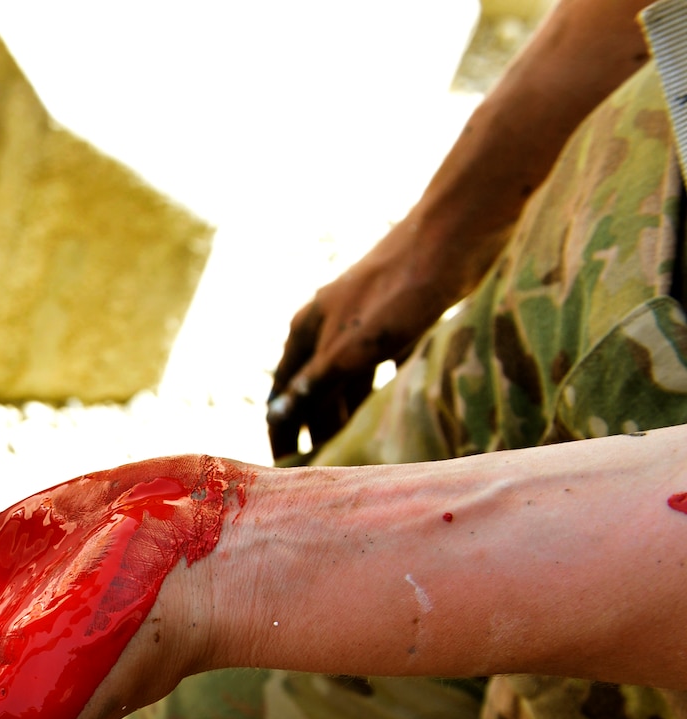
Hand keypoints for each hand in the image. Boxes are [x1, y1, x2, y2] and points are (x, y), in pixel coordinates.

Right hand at [266, 225, 480, 458]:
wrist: (455, 233)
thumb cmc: (399, 291)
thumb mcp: (353, 347)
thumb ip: (316, 383)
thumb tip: (279, 416)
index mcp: (306, 330)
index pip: (282, 393)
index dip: (281, 430)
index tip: (286, 467)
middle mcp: (327, 326)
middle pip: (313, 388)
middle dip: (317, 426)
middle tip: (327, 468)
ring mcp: (362, 321)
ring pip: (347, 378)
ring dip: (348, 412)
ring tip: (357, 448)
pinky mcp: (398, 318)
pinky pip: (380, 366)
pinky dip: (380, 390)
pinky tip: (393, 410)